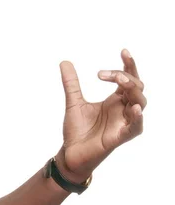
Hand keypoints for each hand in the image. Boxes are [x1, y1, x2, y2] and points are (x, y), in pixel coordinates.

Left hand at [56, 49, 145, 181]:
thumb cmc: (77, 131)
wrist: (70, 153)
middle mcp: (123, 109)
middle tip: (103, 73)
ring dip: (133, 90)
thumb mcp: (73, 102)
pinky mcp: (120, 137)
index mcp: (115, 100)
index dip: (129, 65)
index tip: (123, 51)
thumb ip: (71, 83)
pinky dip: (137, 117)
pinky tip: (134, 108)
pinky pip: (135, 126)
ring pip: (140, 102)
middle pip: (136, 87)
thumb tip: (64, 62)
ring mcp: (124, 122)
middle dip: (125, 76)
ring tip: (120, 82)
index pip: (129, 79)